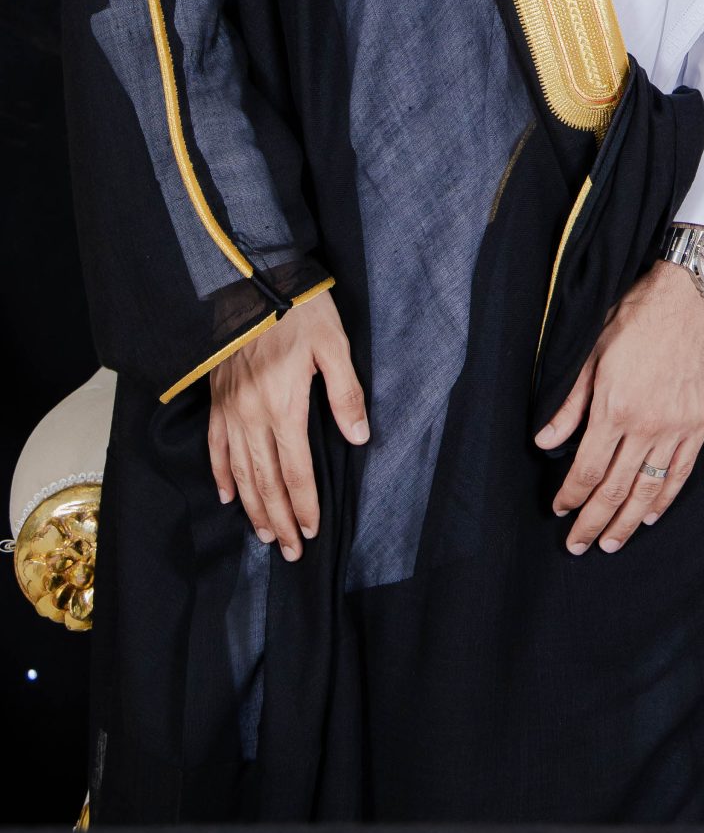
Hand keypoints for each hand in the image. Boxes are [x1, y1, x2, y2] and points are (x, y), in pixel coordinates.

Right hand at [208, 290, 368, 560]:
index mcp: (285, 407)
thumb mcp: (334, 346)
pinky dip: (221, 473)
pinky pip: (215, 446)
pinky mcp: (217, 399)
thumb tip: (359, 437)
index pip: (297, 471)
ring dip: (253, 507)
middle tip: (291, 551)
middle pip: (266, 481)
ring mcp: (231, 410)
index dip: (305, 505)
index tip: (312, 532)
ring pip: (240, 472)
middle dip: (280, 519)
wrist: (250, 281)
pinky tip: (227, 495)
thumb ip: (346, 394)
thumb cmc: (300, 310)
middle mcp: (253, 416)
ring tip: (265, 535)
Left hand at [536, 261, 703, 553]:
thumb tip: (544, 442)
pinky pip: (681, 472)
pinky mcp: (701, 423)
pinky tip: (650, 515)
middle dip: (594, 521)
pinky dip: (664, 499)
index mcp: (615, 408)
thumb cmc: (634, 319)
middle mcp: (647, 425)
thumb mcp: (591, 356)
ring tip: (611, 543)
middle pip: (615, 489)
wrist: (688, 298)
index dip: (571, 496)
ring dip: (627, 521)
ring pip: (648, 489)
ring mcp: (678, 427)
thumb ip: (569, 405)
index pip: (587, 469)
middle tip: (579, 545)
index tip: (559, 510)